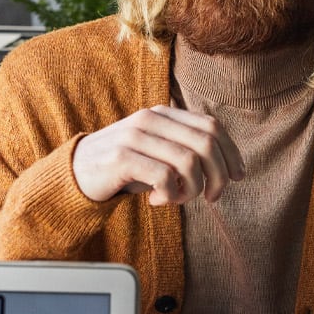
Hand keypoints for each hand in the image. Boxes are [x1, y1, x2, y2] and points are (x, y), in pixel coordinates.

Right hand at [72, 106, 244, 203]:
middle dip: (219, 176)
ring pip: (188, 163)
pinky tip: (156, 200)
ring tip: (176, 199)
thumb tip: (228, 167)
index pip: (212, 126)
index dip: (232, 153)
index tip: (238, 177)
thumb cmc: (124, 166)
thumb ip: (186, 149)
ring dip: (191, 190)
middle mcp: (151, 119)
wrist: (76, 173)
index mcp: (163, 113)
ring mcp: (135, 136)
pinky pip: (163, 177)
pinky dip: (168, 195)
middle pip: (206, 144)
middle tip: (213, 198)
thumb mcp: (157, 151)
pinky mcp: (122, 158)